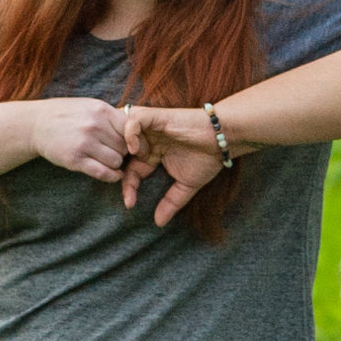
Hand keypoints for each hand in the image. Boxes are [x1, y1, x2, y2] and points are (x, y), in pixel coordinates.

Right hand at [30, 96, 135, 184]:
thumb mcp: (89, 106)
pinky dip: (111, 176)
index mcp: (101, 110)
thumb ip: (111, 116)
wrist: (36, 123)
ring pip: (116, 161)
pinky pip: (103, 173)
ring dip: (115, 163)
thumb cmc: (66, 114)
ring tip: (107, 160)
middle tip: (115, 152)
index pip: (131, 128)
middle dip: (123, 152)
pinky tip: (111, 174)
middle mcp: (94, 125)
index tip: (133, 145)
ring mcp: (84, 143)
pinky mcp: (75, 159)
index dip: (134, 139)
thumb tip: (136, 130)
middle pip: (125, 146)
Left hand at [120, 105, 228, 228]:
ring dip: (121, 148)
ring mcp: (151, 128)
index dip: (127, 187)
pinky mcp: (157, 116)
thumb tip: (159, 223)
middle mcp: (149, 140)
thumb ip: (171, 203)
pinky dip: (129, 132)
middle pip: (121, 152)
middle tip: (122, 186)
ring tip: (128, 165)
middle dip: (118, 168)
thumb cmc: (207, 158)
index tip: (130, 204)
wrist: (222, 139)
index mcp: (153, 154)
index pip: (131, 170)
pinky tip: (135, 149)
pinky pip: (134, 118)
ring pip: (122, 132)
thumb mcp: (185, 186)